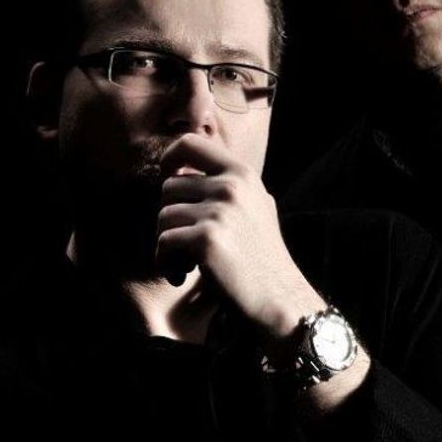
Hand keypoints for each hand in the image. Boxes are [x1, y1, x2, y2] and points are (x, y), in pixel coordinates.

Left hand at [155, 133, 326, 345]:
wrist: (279, 298)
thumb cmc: (262, 258)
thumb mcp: (256, 206)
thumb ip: (227, 184)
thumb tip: (184, 169)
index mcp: (242, 173)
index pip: (190, 143)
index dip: (169, 158)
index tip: (167, 179)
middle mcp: (231, 186)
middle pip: (168, 188)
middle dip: (169, 219)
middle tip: (184, 246)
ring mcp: (219, 212)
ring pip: (163, 217)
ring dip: (166, 245)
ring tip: (185, 263)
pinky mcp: (206, 239)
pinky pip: (163, 243)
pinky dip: (165, 263)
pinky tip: (181, 276)